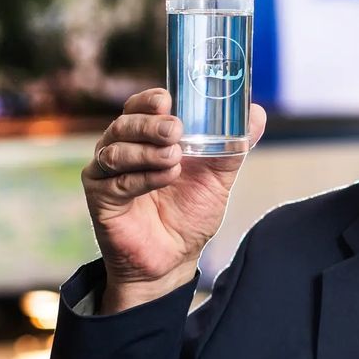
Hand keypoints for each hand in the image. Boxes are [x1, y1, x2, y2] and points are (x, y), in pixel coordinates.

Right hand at [82, 88, 265, 313]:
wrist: (174, 259)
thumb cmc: (189, 215)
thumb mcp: (217, 177)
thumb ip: (233, 145)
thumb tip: (258, 113)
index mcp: (145, 139)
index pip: (138, 107)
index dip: (149, 100)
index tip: (167, 99)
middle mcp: (121, 151)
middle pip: (124, 124)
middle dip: (150, 124)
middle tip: (175, 130)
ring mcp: (106, 175)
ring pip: (115, 151)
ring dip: (147, 152)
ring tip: (175, 159)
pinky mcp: (101, 199)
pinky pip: (116, 182)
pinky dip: (142, 178)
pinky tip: (166, 178)